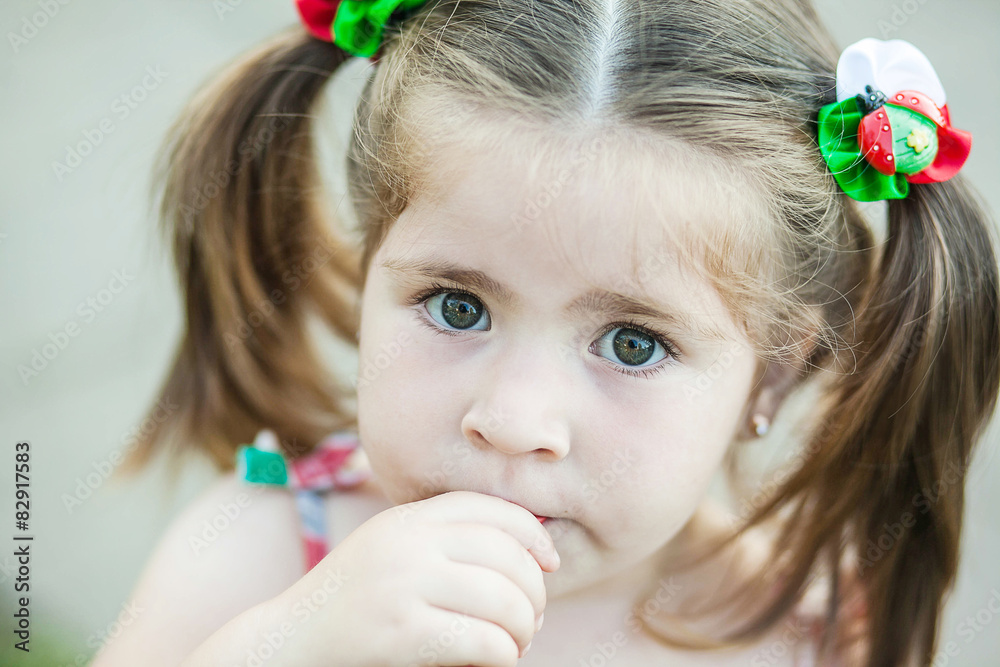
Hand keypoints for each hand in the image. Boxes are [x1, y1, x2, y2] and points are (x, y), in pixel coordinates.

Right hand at [265, 490, 559, 666]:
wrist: (290, 639)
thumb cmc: (353, 597)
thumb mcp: (391, 546)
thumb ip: (441, 536)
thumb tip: (525, 548)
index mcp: (409, 517)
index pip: (492, 510)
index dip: (533, 534)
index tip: (550, 562)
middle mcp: (408, 542)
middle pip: (506, 556)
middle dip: (534, 591)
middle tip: (533, 617)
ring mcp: (404, 585)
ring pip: (502, 600)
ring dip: (523, 628)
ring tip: (518, 642)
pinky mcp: (402, 633)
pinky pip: (482, 641)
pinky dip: (504, 653)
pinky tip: (499, 658)